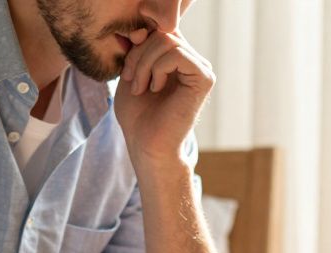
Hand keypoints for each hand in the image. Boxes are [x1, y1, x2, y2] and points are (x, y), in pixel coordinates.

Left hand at [114, 29, 213, 168]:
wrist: (148, 146)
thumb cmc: (138, 116)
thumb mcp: (130, 73)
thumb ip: (136, 49)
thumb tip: (140, 29)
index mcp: (176, 58)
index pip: (158, 31)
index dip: (138, 44)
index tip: (126, 72)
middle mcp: (192, 61)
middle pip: (162, 33)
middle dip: (138, 54)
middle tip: (131, 80)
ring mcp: (200, 69)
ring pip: (168, 41)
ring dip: (144, 63)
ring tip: (140, 87)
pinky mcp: (204, 78)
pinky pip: (177, 54)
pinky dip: (158, 69)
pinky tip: (155, 88)